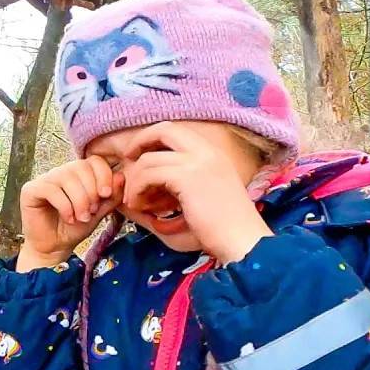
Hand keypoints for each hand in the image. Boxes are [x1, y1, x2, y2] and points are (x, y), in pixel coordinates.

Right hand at [17, 156, 124, 271]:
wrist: (54, 248)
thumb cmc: (75, 229)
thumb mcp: (99, 213)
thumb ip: (111, 196)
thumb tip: (122, 176)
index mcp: (78, 174)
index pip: (94, 161)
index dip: (103, 175)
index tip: (105, 195)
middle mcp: (60, 172)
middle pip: (81, 167)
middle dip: (91, 191)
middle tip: (91, 212)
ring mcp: (44, 179)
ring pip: (67, 178)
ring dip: (79, 201)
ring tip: (81, 218)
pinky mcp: (30, 190)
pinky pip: (51, 190)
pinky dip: (64, 206)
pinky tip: (68, 218)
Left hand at [120, 121, 271, 263]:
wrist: (242, 240)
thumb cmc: (219, 229)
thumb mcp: (196, 198)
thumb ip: (171, 185)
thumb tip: (135, 180)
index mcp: (213, 153)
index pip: (176, 130)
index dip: (152, 139)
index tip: (138, 157)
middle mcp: (207, 151)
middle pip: (163, 129)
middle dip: (139, 143)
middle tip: (127, 164)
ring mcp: (198, 161)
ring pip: (149, 158)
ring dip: (134, 180)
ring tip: (134, 201)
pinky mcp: (187, 177)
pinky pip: (148, 173)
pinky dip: (137, 189)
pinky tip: (139, 205)